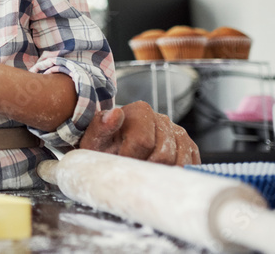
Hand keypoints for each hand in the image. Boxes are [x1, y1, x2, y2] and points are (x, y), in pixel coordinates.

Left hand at [79, 101, 199, 164]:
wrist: (113, 148)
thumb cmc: (104, 145)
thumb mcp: (95, 138)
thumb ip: (101, 126)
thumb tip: (115, 114)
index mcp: (140, 111)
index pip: (144, 142)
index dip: (131, 158)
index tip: (120, 162)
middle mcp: (162, 119)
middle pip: (163, 155)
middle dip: (146, 168)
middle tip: (132, 169)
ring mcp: (178, 132)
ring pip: (179, 161)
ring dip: (161, 172)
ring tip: (144, 171)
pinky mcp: (188, 146)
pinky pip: (190, 164)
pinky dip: (177, 174)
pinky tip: (161, 175)